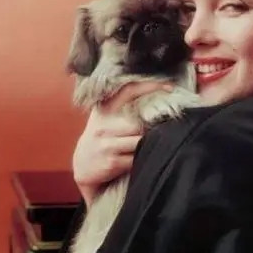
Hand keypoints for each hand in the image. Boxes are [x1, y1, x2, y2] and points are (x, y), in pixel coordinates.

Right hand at [72, 81, 173, 207]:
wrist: (83, 166)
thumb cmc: (101, 137)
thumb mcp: (105, 116)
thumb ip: (123, 104)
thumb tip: (157, 94)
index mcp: (105, 109)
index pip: (130, 90)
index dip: (151, 86)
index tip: (170, 87)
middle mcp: (103, 125)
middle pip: (139, 122)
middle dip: (151, 126)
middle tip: (161, 127)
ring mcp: (106, 144)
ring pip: (140, 140)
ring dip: (148, 143)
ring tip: (150, 143)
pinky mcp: (111, 162)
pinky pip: (137, 158)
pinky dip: (142, 157)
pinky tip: (140, 156)